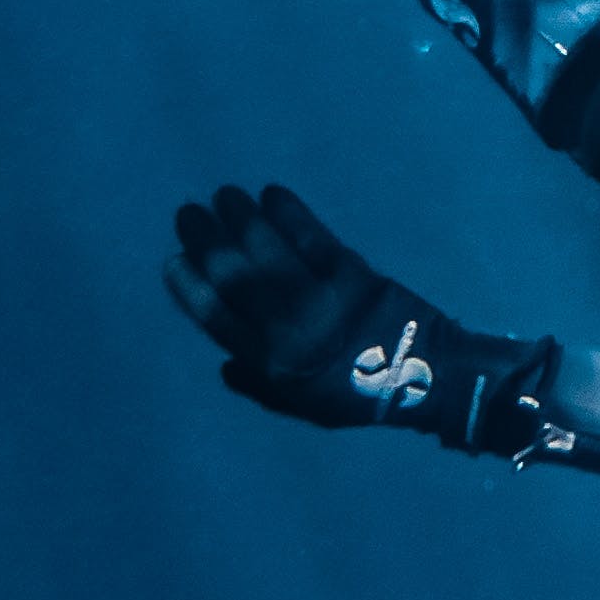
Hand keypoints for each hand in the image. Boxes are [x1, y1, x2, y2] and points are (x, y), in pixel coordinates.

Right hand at [164, 181, 521, 436]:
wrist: (427, 376)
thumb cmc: (359, 393)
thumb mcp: (301, 406)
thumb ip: (259, 383)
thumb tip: (224, 360)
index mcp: (273, 364)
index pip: (217, 318)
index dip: (190, 287)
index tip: (172, 259)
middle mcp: (290, 329)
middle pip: (235, 277)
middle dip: (206, 240)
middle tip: (189, 214)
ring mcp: (321, 297)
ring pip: (267, 249)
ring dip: (241, 217)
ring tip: (225, 196)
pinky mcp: (351, 272)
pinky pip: (310, 235)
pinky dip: (288, 212)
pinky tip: (270, 194)